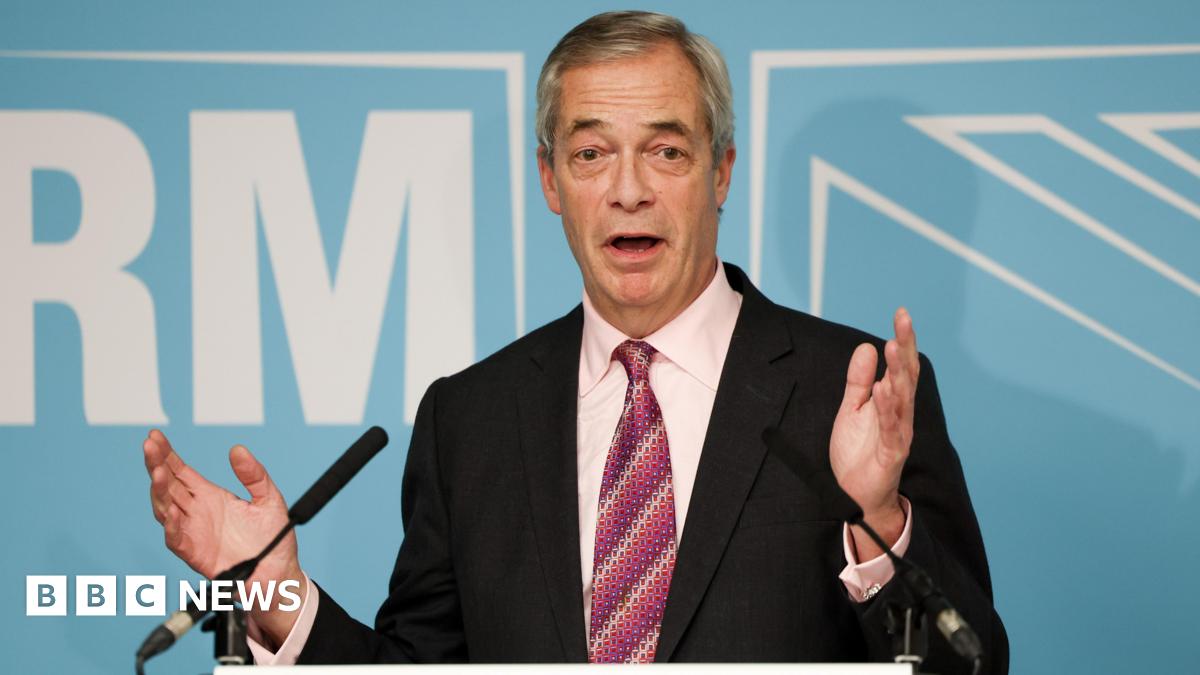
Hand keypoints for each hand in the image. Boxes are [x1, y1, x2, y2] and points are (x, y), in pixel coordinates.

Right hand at [143, 429, 304, 645]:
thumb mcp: (268, 498)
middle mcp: (196, 512)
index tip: (155, 436)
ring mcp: (194, 532)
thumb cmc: (273, 538)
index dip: (167, 454)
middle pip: (168, 485)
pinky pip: (177, 539)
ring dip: (159, 491)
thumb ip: (254, 475)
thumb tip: (238, 450)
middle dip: (156, 464)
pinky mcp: (196, 554)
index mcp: (209, 496)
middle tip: (150, 446)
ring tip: (157, 471)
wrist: (280, 573)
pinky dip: (172, 525)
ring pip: (166, 509)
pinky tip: (171, 511)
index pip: (181, 471)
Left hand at [829, 308, 918, 559]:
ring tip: (893, 347)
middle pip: (906, 376)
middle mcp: (901, 415)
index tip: (901, 314)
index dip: (903, 341)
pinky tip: (884, 389)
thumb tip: (866, 347)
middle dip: (905, 347)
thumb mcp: (852, 409)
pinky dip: (888, 409)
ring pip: (902, 399)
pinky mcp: (891, 454)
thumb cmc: (859, 452)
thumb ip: (858, 381)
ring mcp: (898, 434)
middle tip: (903, 320)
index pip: (901, 367)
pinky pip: (892, 429)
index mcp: (893, 403)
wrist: (856, 496)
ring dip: (898, 373)